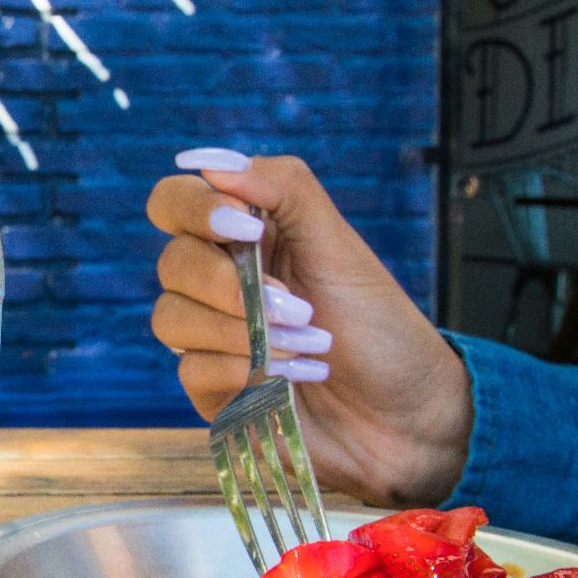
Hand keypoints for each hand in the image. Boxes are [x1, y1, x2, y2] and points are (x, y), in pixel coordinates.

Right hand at [147, 149, 472, 508]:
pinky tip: (290, 379)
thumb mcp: (339, 245)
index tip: (249, 228)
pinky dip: (242, 370)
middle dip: (230, 284)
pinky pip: (190, 369)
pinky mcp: (212, 388)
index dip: (194, 209)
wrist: (406, 414)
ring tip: (306, 345)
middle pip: (171, 262)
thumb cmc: (379, 325)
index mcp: (242, 236)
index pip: (174, 202)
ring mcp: (210, 336)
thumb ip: (283, 189)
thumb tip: (212, 163)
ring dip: (242, 331)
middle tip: (296, 305)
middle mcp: (217, 281)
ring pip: (171, 318)